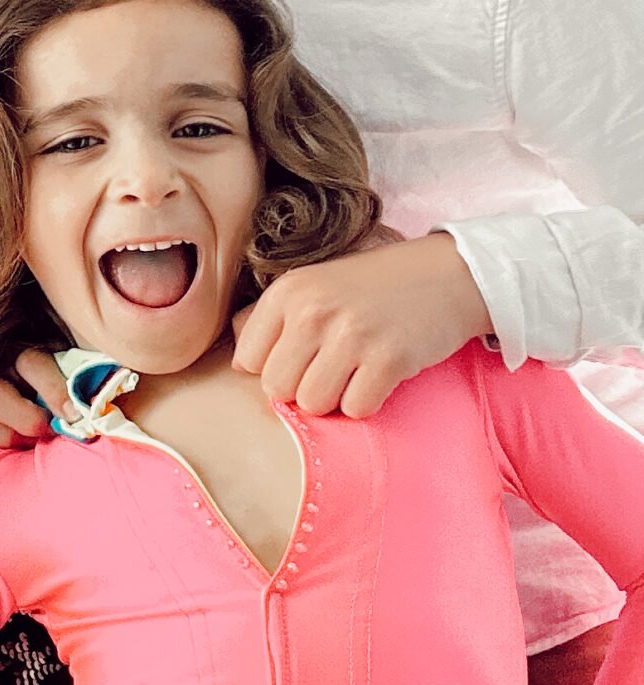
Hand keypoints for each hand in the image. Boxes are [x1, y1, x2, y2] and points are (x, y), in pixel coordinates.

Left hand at [231, 233, 489, 418]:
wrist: (447, 275)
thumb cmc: (372, 287)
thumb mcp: (314, 286)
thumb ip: (270, 318)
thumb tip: (238, 363)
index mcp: (288, 291)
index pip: (247, 360)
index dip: (272, 366)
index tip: (300, 356)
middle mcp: (314, 311)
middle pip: (276, 388)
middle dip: (301, 387)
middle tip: (331, 367)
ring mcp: (351, 335)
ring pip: (312, 404)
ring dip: (333, 398)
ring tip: (353, 371)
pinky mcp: (388, 359)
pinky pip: (355, 409)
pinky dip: (366, 402)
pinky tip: (378, 375)